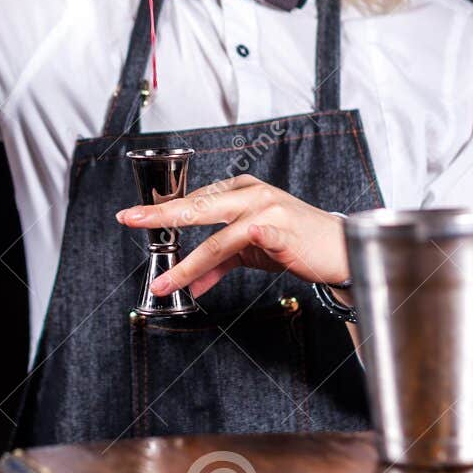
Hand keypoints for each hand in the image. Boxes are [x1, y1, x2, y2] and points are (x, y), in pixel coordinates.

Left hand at [116, 175, 348, 297]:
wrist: (343, 250)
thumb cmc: (297, 243)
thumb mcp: (251, 252)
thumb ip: (218, 263)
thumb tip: (190, 282)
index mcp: (243, 190)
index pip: (196, 200)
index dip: (164, 211)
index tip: (135, 217)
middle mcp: (252, 193)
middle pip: (197, 204)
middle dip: (160, 213)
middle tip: (129, 219)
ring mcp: (265, 208)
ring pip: (214, 234)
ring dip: (185, 262)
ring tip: (165, 281)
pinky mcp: (276, 228)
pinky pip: (235, 246)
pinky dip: (211, 265)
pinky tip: (197, 280)